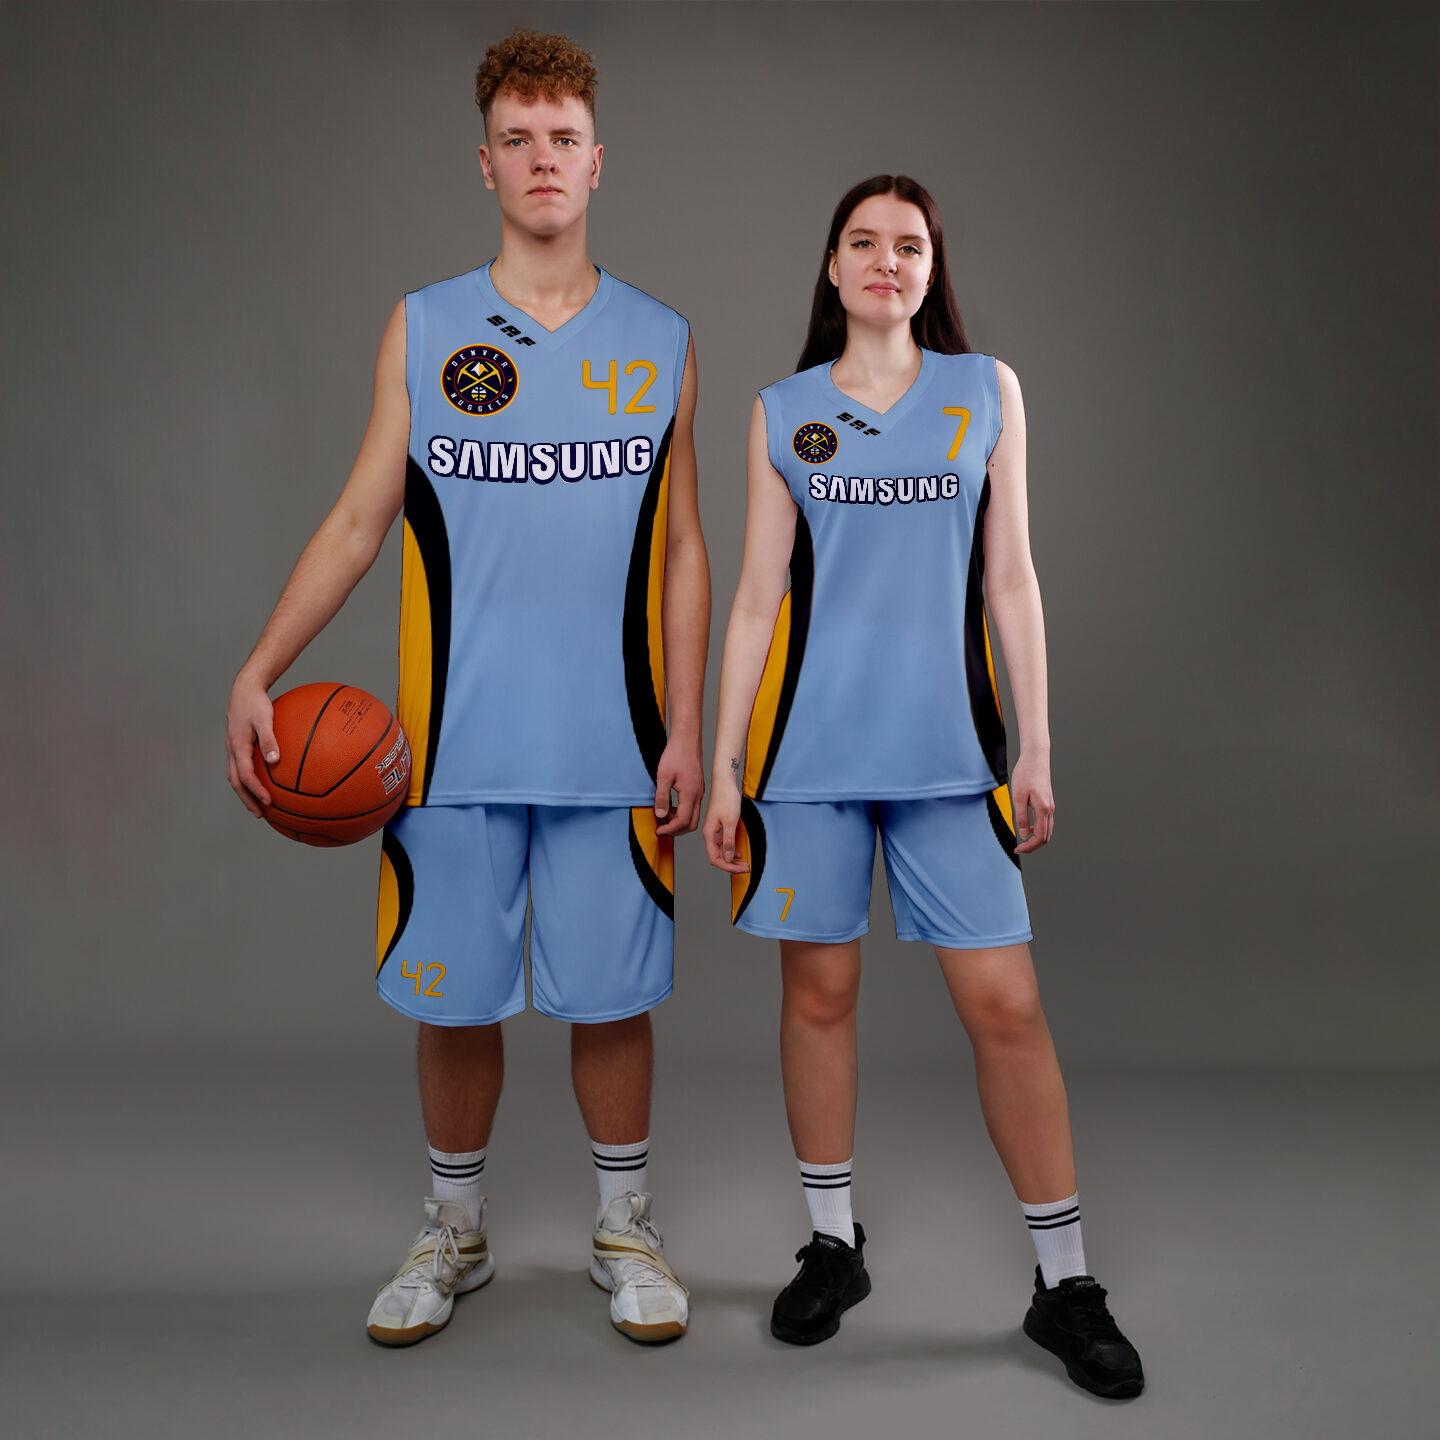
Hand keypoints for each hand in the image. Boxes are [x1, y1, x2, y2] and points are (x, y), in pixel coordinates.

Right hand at [226, 670, 277, 816]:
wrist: (244, 688)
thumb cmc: (256, 702)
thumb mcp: (265, 719)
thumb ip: (270, 739)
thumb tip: (275, 761)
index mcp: (237, 747)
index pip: (245, 776)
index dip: (256, 791)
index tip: (269, 803)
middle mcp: (232, 750)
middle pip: (236, 782)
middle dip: (247, 799)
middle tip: (261, 814)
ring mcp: (232, 747)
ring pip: (235, 776)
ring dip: (245, 792)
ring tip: (257, 803)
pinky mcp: (236, 744)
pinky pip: (239, 766)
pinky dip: (246, 779)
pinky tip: (260, 780)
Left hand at [653, 738, 703, 835]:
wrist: (687, 740)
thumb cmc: (676, 754)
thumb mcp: (663, 776)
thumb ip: (661, 797)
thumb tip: (660, 815)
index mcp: (690, 793)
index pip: (683, 820)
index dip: (670, 829)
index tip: (659, 830)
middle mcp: (698, 795)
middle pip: (691, 823)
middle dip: (676, 830)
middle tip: (662, 828)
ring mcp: (699, 792)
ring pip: (693, 816)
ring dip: (679, 821)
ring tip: (664, 816)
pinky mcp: (697, 788)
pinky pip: (693, 807)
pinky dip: (682, 813)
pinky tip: (671, 807)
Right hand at [702, 784, 748, 873]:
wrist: (725, 783)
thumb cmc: (726, 798)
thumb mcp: (730, 822)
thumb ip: (728, 841)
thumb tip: (728, 858)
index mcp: (709, 834)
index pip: (715, 859)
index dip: (728, 867)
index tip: (741, 869)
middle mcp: (710, 835)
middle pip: (719, 857)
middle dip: (732, 865)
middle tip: (746, 868)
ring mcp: (715, 831)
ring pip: (722, 852)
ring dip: (733, 860)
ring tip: (744, 864)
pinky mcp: (720, 827)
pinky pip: (724, 844)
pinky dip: (732, 851)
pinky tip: (739, 854)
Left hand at [1008, 752, 1053, 854]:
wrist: (1035, 758)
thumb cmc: (1025, 774)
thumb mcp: (1018, 797)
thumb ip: (1021, 817)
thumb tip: (1023, 835)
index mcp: (1043, 809)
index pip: (1039, 836)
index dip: (1029, 846)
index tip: (1018, 849)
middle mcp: (1050, 809)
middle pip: (1046, 836)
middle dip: (1033, 846)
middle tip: (1020, 848)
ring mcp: (1050, 806)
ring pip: (1047, 830)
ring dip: (1036, 838)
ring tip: (1022, 840)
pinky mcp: (1048, 802)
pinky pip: (1046, 821)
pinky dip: (1038, 829)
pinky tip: (1027, 826)